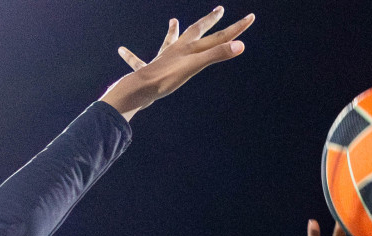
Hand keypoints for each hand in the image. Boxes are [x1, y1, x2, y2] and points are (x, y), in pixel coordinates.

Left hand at [100, 7, 254, 120]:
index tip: (251, 17)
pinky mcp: (148, 71)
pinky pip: (137, 61)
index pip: (218, 36)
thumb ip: (217, 55)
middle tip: (219, 10)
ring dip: (173, 31)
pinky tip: (121, 50)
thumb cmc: (167, 78)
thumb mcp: (195, 66)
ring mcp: (162, 59)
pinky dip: (130, 56)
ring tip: (173, 21)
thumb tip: (240, 45)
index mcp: (190, 48)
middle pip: (196, 31)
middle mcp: (176, 49)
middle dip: (209, 21)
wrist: (140, 88)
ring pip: (169, 41)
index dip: (236, 29)